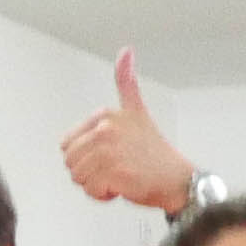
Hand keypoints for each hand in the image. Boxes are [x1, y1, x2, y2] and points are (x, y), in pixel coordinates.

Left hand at [60, 49, 198, 213]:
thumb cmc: (155, 152)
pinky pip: (90, 190)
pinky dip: (103, 195)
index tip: (110, 154)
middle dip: (88, 172)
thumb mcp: (137, 111)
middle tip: (114, 169)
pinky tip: (121, 187)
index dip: (86, 156)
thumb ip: (127, 82)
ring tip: (119, 176)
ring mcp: (109, 150)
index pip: (68, 145)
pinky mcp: (114, 172)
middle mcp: (106, 129)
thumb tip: (126, 50)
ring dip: (96, 185)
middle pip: (70, 162)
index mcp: (105, 115)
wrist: (177, 179)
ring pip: (78, 177)